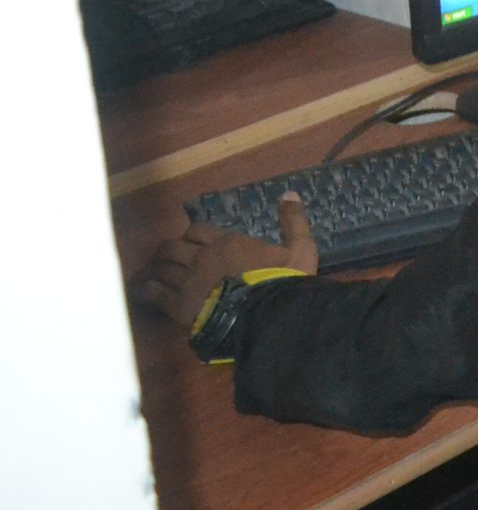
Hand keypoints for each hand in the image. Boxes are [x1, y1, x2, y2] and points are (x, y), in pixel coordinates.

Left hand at [139, 194, 318, 328]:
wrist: (268, 316)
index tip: (193, 242)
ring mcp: (187, 281)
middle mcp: (201, 257)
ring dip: (155, 270)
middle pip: (171, 247)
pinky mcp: (178, 306)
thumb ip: (294, 222)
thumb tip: (289, 194)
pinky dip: (146, 290)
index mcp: (227, 243)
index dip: (191, 235)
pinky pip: (153, 293)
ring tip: (154, 275)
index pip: (196, 230)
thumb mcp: (301, 249)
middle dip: (167, 251)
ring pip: (159, 268)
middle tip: (169, 259)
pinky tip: (143, 292)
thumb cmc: (283, 282)